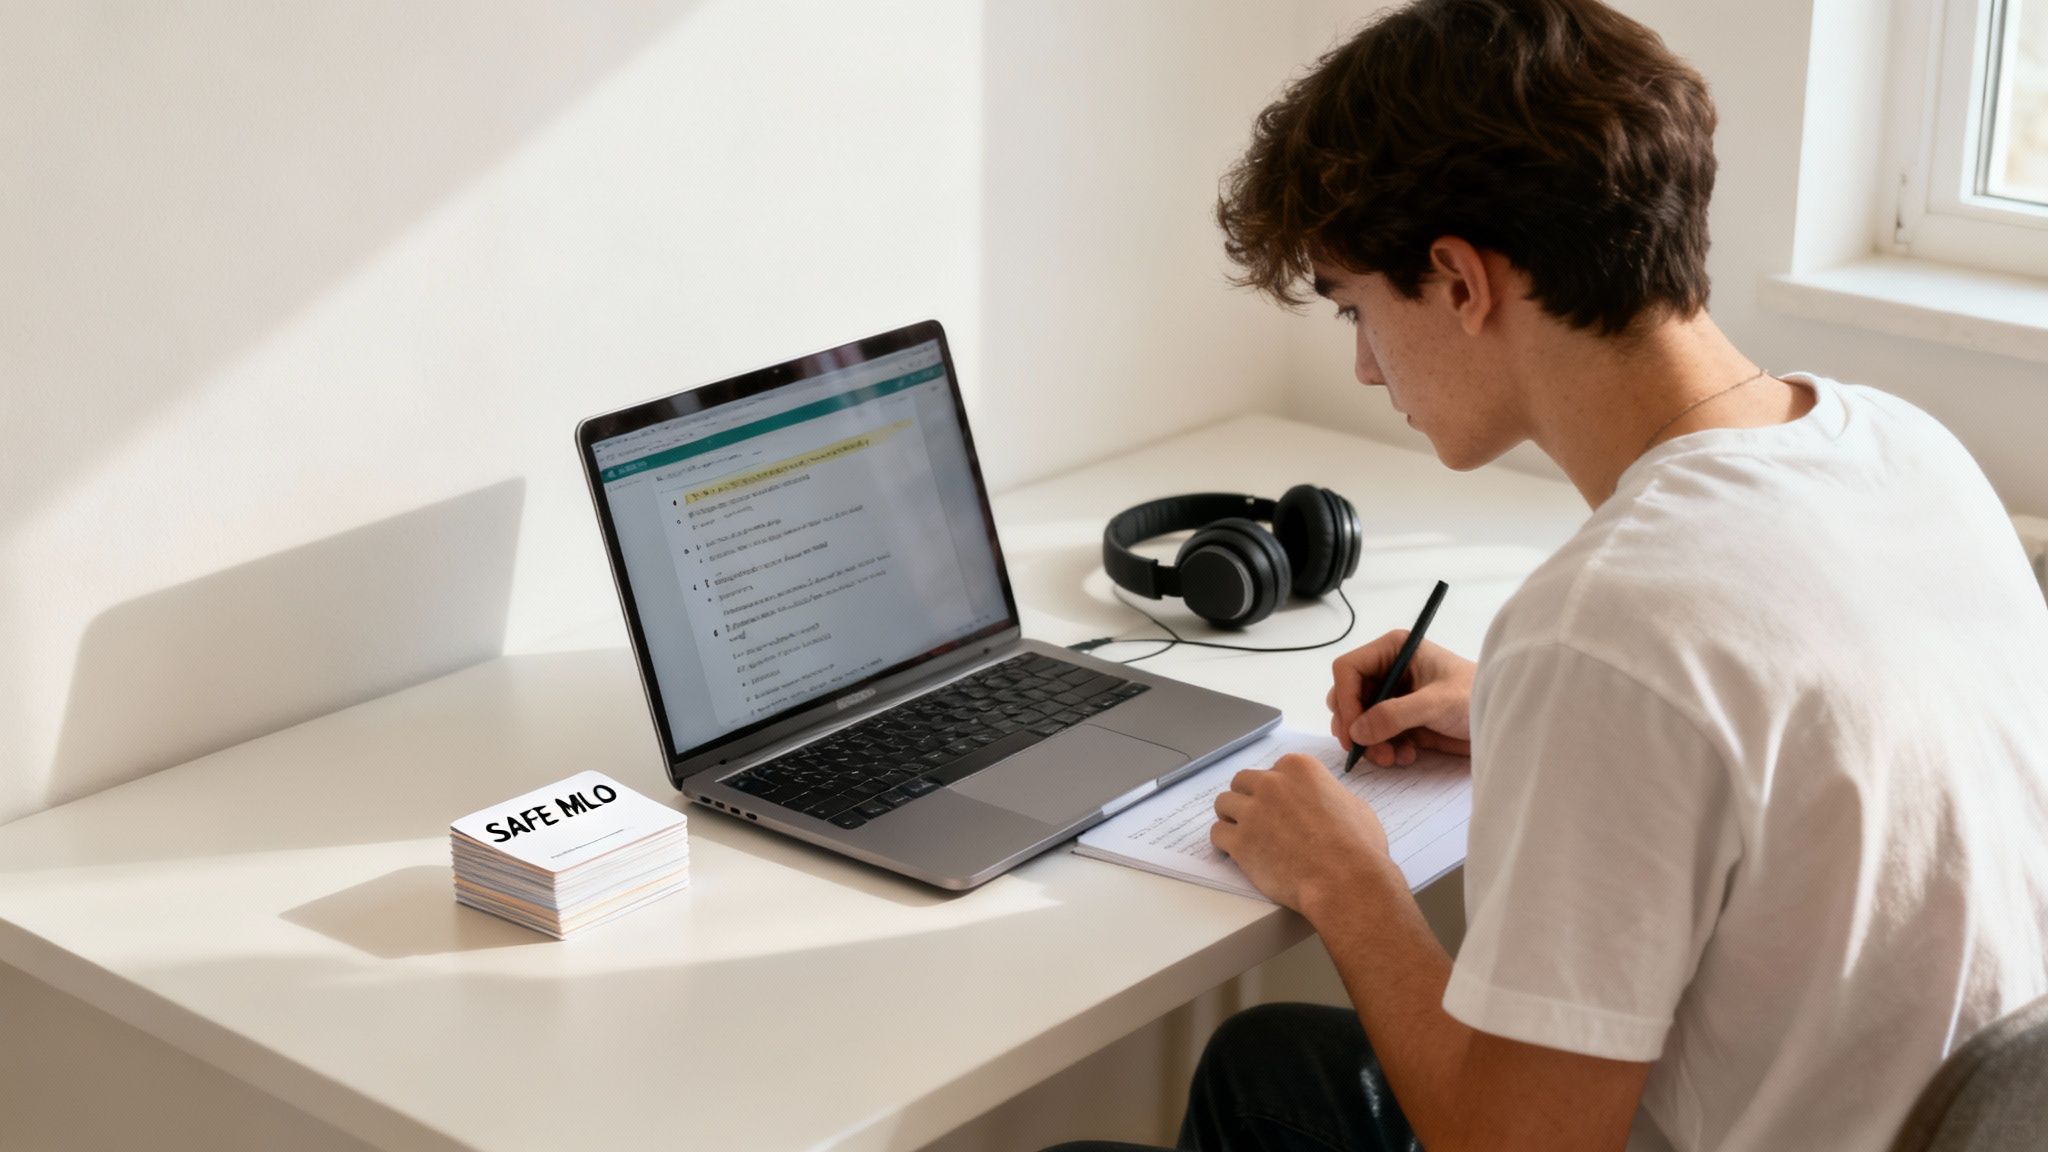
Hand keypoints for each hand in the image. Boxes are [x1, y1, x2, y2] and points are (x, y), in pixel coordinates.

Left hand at [1211, 752, 1391, 913]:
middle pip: (1242, 782)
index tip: (1276, 804)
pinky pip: (1217, 834)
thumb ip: (1326, 794)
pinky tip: (1235, 852)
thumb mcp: (1352, 805)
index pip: (1272, 770)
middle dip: (1247, 798)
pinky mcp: (1240, 841)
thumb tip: (1321, 801)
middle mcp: (1272, 784)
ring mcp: (1252, 812)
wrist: (1346, 880)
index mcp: (1299, 768)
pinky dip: (1224, 843)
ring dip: (1231, 817)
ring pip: (1223, 804)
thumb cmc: (1358, 847)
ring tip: (1243, 834)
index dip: (1274, 789)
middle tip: (1257, 818)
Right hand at [1325, 631, 1475, 767]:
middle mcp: (1389, 670)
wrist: (1502, 720)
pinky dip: (1384, 748)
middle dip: (1355, 726)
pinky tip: (1406, 755)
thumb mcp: (1436, 703)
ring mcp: (1394, 696)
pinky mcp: (1402, 719)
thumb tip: (1357, 731)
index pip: (1348, 669)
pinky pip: (1376, 735)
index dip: (1345, 699)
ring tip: (1390, 757)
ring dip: (1369, 742)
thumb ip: (1394, 715)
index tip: (1353, 731)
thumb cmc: (1476, 698)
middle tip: (1365, 751)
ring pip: (1359, 719)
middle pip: (1348, 696)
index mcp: (1394, 650)